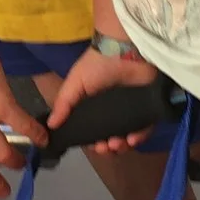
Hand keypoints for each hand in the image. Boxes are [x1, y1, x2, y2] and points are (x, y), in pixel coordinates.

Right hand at [45, 46, 159, 154]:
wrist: (123, 50)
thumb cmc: (96, 65)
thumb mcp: (74, 83)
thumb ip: (63, 104)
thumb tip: (50, 125)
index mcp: (96, 108)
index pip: (95, 132)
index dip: (94, 143)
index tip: (93, 147)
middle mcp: (114, 111)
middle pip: (112, 138)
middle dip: (108, 148)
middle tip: (105, 147)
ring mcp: (131, 110)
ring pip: (129, 137)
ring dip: (122, 146)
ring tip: (117, 144)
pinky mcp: (148, 107)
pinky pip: (146, 128)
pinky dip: (139, 137)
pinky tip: (132, 139)